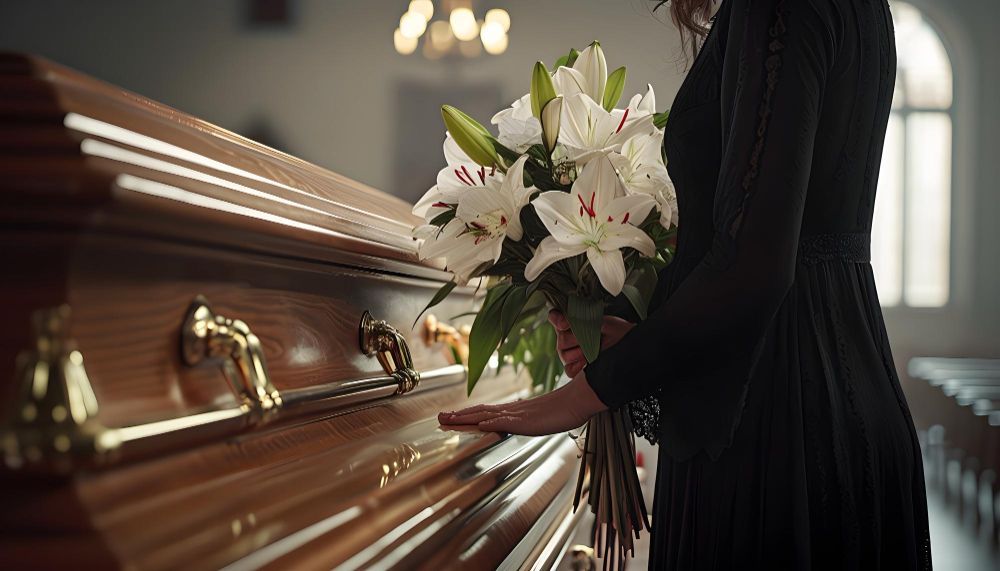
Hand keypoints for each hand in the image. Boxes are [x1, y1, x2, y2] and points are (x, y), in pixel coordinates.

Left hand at [438, 373, 606, 434]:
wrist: (580, 399)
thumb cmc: (566, 408)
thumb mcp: (544, 417)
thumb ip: (531, 419)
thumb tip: (524, 422)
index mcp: (516, 411)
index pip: (486, 412)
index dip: (468, 415)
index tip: (453, 417)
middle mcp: (513, 410)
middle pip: (480, 411)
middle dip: (458, 416)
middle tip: (439, 418)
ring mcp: (518, 414)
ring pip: (485, 415)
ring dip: (465, 418)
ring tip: (447, 420)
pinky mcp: (526, 420)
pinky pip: (504, 421)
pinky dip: (489, 422)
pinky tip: (477, 423)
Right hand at [548, 310, 634, 377]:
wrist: (627, 347)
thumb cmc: (615, 331)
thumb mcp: (603, 320)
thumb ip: (585, 318)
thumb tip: (568, 323)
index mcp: (570, 321)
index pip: (554, 317)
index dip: (558, 320)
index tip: (566, 324)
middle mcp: (566, 337)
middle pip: (561, 339)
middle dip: (578, 339)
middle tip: (594, 338)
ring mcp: (568, 354)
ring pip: (564, 355)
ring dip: (580, 352)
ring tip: (594, 350)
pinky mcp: (573, 368)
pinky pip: (569, 369)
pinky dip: (578, 366)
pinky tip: (588, 361)